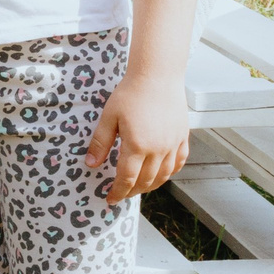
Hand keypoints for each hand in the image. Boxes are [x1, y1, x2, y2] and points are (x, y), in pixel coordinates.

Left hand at [84, 70, 188, 202]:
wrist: (158, 75)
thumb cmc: (130, 93)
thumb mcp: (109, 117)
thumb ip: (100, 143)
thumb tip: (90, 164)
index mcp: (138, 145)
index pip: (127, 179)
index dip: (118, 192)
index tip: (110, 198)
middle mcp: (158, 149)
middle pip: (146, 181)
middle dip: (132, 191)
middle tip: (121, 193)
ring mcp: (173, 144)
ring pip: (164, 175)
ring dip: (150, 185)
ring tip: (138, 187)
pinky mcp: (183, 137)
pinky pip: (179, 162)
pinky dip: (170, 172)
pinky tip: (161, 174)